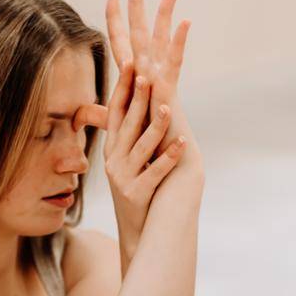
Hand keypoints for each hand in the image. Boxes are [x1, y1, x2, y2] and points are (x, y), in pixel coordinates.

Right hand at [100, 62, 187, 253]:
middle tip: (149, 76)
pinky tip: (183, 143)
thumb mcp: (126, 160)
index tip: (132, 63)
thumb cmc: (135, 189)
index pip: (116, 112)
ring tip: (168, 108)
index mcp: (112, 147)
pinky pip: (155, 172)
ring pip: (141, 147)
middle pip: (127, 124)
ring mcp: (122, 178)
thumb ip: (129, 133)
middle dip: (138, 99)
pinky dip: (169, 157)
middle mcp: (113, 160)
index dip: (123, 88)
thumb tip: (134, 102)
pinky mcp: (136, 194)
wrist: (136, 231)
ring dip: (155, 126)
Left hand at [106, 0, 202, 183]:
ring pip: (160, 42)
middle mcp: (148, 77)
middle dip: (138, 7)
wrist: (165, 170)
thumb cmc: (145, 149)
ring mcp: (160, 83)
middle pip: (141, 34)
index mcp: (134, 81)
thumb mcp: (115, 124)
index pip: (121, 43)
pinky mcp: (169, 95)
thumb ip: (100, 114)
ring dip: (164, 16)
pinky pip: (174, 64)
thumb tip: (77, 113)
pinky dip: (178, 44)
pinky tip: (185, 22)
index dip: (115, 20)